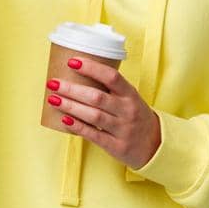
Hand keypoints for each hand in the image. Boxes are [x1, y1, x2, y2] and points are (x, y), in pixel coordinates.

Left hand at [46, 57, 162, 169]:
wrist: (155, 145)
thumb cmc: (136, 117)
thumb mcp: (130, 99)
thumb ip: (110, 90)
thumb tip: (77, 76)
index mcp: (131, 94)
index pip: (112, 77)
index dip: (91, 68)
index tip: (72, 61)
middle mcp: (128, 110)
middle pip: (97, 97)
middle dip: (72, 89)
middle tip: (53, 82)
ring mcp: (123, 129)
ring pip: (93, 115)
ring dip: (70, 106)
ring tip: (53, 98)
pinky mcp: (116, 146)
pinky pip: (94, 135)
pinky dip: (77, 126)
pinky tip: (64, 120)